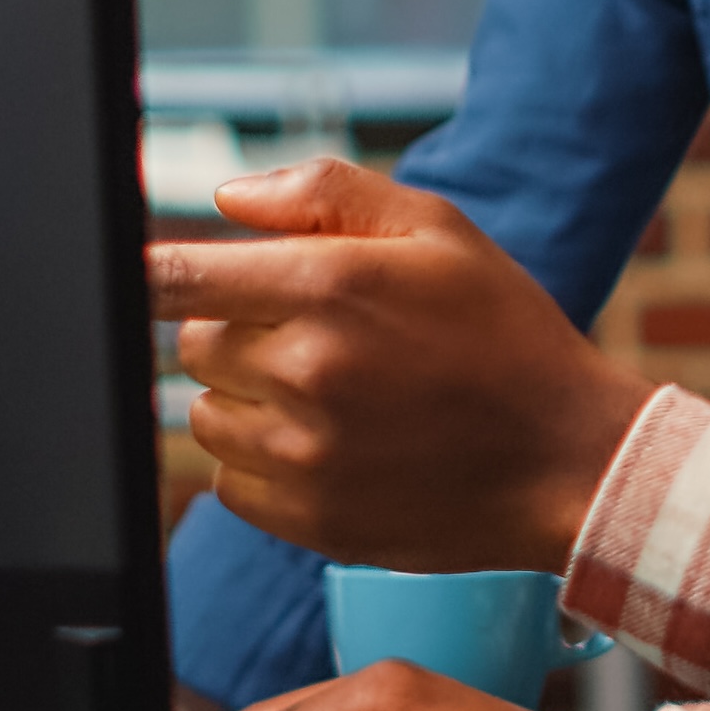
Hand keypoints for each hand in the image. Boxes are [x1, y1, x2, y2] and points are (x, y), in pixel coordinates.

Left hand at [150, 161, 658, 574]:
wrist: (567, 459)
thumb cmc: (505, 334)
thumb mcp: (439, 231)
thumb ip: (327, 192)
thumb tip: (227, 199)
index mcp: (330, 286)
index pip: (179, 277)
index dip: (152, 274)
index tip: (142, 279)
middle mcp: (305, 370)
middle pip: (197, 344)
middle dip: (240, 332)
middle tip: (318, 337)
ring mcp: (304, 452)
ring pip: (207, 416)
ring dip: (247, 401)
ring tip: (329, 396)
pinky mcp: (309, 518)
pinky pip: (231, 484)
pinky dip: (262, 465)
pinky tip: (330, 447)